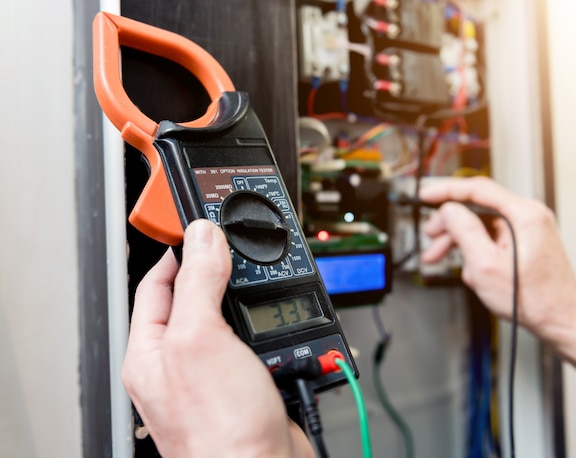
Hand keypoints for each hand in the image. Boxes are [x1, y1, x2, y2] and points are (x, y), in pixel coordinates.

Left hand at [122, 219, 313, 457]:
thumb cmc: (221, 430)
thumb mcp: (201, 340)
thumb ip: (199, 283)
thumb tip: (202, 238)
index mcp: (151, 351)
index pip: (158, 284)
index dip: (179, 252)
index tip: (202, 229)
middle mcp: (179, 362)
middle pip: (197, 297)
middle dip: (220, 273)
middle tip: (240, 251)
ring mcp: (214, 373)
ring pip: (231, 317)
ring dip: (250, 300)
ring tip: (263, 283)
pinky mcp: (247, 381)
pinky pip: (256, 340)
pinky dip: (272, 325)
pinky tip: (280, 320)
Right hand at [418, 176, 575, 339]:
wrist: (560, 322)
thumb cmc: (534, 300)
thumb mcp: (486, 265)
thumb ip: (464, 231)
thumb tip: (448, 210)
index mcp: (524, 215)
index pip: (478, 189)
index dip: (446, 190)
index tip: (426, 195)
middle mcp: (529, 217)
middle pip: (477, 207)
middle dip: (450, 223)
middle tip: (431, 236)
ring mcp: (528, 230)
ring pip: (482, 225)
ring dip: (459, 240)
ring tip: (439, 256)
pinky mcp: (525, 243)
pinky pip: (492, 238)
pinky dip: (475, 250)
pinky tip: (469, 269)